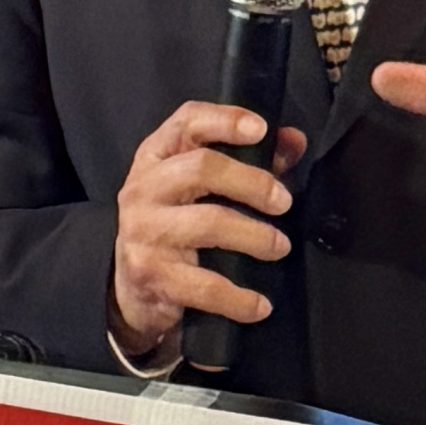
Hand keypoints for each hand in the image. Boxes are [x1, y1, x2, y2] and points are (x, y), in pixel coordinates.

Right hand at [111, 103, 305, 355]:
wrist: (131, 288)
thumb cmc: (177, 225)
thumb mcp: (203, 189)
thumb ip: (251, 162)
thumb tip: (294, 141)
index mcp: (156, 157)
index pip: (187, 122)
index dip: (225, 119)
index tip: (261, 129)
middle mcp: (143, 188)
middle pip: (201, 168)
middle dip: (252, 182)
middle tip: (285, 202)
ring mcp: (144, 232)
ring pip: (208, 223)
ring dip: (254, 236)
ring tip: (280, 247)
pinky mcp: (151, 275)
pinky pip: (205, 285)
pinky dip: (239, 298)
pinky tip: (260, 305)